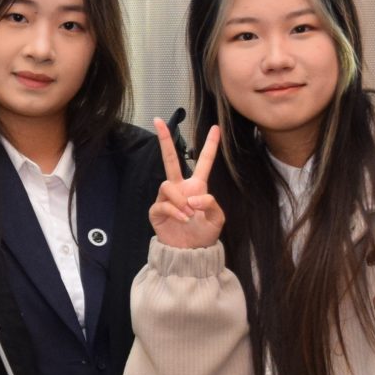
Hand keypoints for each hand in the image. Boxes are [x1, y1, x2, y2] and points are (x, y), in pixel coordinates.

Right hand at [148, 118, 224, 248]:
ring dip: (180, 199)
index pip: (204, 162)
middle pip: (170, 159)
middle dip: (165, 139)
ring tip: (189, 214)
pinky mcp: (157, 210)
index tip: (216, 128)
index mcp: (197, 187)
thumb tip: (193, 197)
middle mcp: (180, 188)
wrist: (189, 253)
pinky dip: (175, 211)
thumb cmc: (204, 235)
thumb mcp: (217, 220)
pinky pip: (163, 203)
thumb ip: (212, 204)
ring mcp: (167, 198)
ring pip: (167, 184)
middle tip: (158, 121)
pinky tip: (183, 219)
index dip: (211, 145)